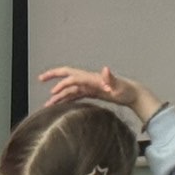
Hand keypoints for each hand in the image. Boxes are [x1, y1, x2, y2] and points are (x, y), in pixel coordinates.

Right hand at [40, 66, 162, 123]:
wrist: (133, 94)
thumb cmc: (126, 90)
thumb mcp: (119, 86)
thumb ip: (110, 78)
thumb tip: (105, 69)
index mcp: (93, 78)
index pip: (73, 77)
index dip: (62, 83)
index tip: (53, 93)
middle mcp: (90, 80)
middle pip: (69, 75)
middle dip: (54, 76)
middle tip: (40, 78)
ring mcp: (91, 86)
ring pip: (70, 89)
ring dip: (59, 95)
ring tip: (47, 105)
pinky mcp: (93, 92)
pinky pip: (76, 94)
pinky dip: (67, 98)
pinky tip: (60, 105)